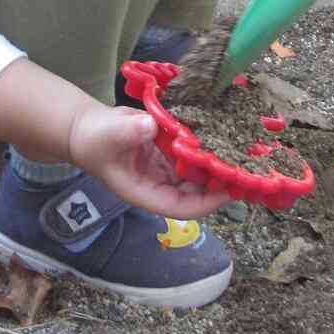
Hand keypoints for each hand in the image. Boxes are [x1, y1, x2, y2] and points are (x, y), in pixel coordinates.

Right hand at [66, 104, 232, 217]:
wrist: (87, 127)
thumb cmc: (93, 139)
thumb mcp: (108, 135)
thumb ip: (128, 131)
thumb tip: (150, 126)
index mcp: (146, 193)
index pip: (183, 207)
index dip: (208, 202)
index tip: (230, 188)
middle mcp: (160, 185)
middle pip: (197, 193)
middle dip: (220, 183)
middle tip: (246, 167)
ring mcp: (166, 171)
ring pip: (198, 174)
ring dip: (217, 165)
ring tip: (243, 151)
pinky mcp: (169, 154)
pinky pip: (192, 155)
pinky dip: (206, 147)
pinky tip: (223, 133)